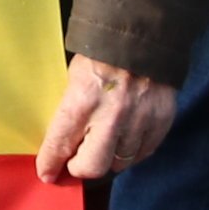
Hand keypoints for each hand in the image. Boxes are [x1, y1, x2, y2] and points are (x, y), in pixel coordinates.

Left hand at [36, 56, 178, 183]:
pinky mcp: (161, 122)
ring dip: (109, 159)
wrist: (144, 36)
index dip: (50, 164)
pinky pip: (143, 153)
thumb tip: (62, 142)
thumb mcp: (74, 76)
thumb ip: (70, 111)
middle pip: (92, 167)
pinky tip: (125, 140)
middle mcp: (112, 116)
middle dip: (80, 168)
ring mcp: (140, 120)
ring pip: (120, 163)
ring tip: (104, 144)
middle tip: (77, 160)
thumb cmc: (102, 54)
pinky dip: (132, 152)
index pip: (59, 145)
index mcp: (82, 100)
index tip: (47, 173)